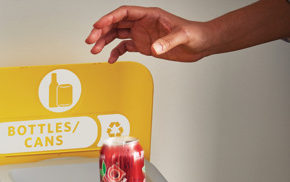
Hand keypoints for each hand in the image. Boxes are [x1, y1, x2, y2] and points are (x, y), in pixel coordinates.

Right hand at [86, 6, 211, 62]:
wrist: (201, 44)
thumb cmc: (194, 34)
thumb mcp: (182, 36)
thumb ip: (167, 42)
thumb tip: (153, 48)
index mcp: (150, 15)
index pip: (124, 13)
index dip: (109, 18)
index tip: (98, 25)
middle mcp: (143, 23)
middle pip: (116, 23)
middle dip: (101, 30)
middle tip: (91, 40)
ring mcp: (142, 34)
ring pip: (117, 34)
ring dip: (104, 41)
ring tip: (95, 49)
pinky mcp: (143, 45)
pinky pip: (124, 46)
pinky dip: (115, 52)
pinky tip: (110, 58)